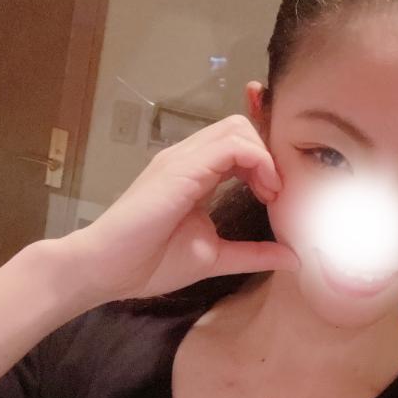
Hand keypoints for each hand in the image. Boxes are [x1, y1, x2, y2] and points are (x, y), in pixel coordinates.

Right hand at [60, 115, 299, 304]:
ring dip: (264, 156)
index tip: (276, 195)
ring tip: (270, 193)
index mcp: (195, 173)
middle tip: (274, 194)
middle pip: (240, 128)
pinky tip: (263, 190)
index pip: (236, 143)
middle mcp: (188, 158)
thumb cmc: (150, 263)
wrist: (106, 269)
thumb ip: (252, 253)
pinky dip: (256, 160)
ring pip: (237, 129)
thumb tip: (292, 257)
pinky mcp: (180, 168)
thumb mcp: (215, 257)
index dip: (264, 159)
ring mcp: (182, 159)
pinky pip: (229, 146)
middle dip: (268, 154)